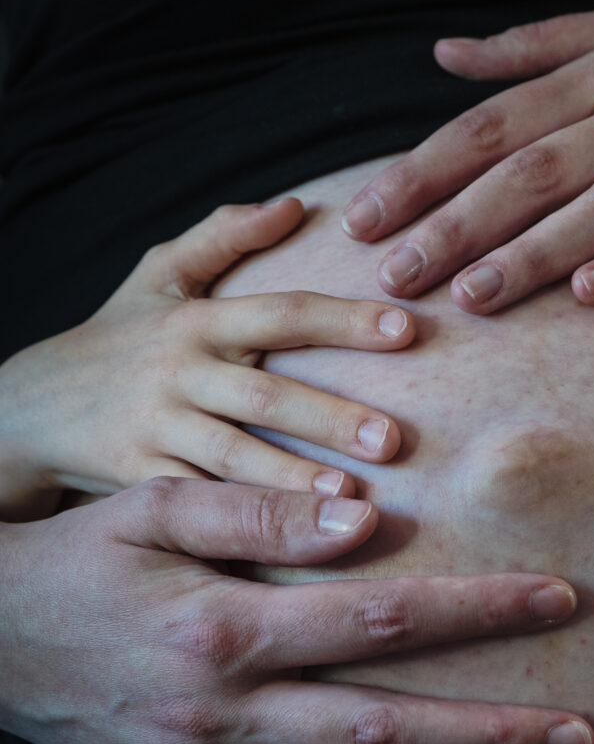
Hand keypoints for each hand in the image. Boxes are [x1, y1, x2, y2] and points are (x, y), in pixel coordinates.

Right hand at [0, 200, 414, 518]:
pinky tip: (289, 538)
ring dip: (291, 476)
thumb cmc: (117, 333)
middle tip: (393, 440)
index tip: (406, 329)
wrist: (28, 402)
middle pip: (264, 393)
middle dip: (330, 417)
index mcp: (197, 320)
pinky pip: (198, 500)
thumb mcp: (158, 274)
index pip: (281, 311)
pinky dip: (241, 521)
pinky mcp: (138, 476)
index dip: (343, 320)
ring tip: (349, 496)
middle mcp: (179, 371)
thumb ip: (222, 235)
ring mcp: (157, 427)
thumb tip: (293, 205)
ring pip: (232, 454)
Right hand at [0, 478, 591, 743]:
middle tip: (578, 740)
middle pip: (381, 733)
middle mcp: (225, 720)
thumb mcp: (156, 511)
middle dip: (488, 739)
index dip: (478, 610)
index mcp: (228, 634)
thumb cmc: (84, 563)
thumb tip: (363, 519)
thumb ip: (261, 517)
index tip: (558, 598)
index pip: (382, 621)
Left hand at [341, 0, 593, 312]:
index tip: (367, 220)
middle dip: (457, 225)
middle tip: (395, 277)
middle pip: (532, 169)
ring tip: (472, 298)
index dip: (424, 174)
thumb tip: (446, 54)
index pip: (493, 124)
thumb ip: (536, 45)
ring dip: (535, 253)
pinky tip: (591, 293)